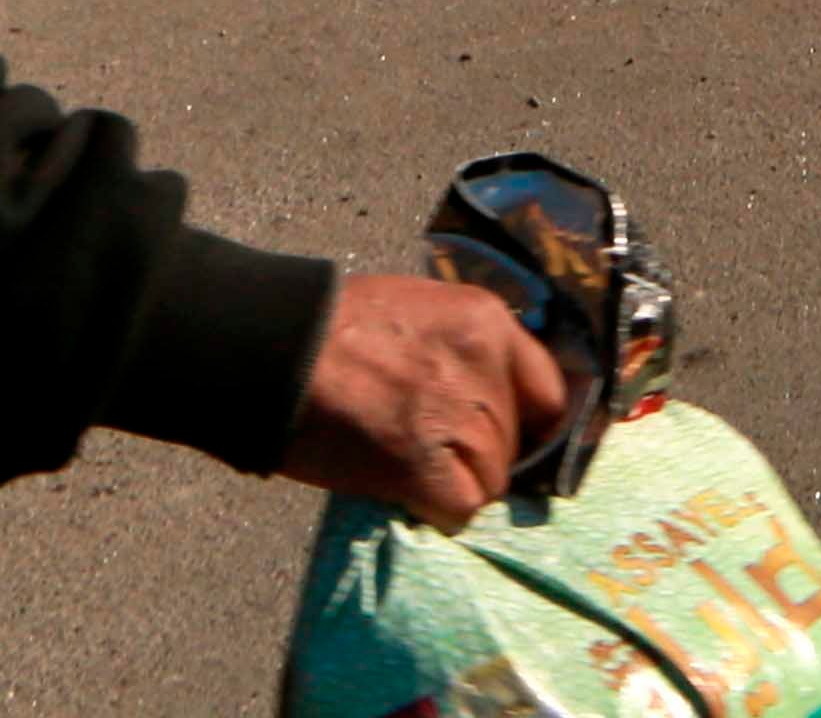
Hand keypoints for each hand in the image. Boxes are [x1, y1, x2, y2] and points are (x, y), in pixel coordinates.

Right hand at [281, 272, 565, 530]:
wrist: (271, 347)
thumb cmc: (335, 327)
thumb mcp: (423, 310)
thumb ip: (468, 348)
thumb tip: (494, 397)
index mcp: (487, 321)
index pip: (549, 390)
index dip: (530, 422)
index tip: (512, 438)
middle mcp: (483, 367)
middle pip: (517, 440)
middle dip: (486, 456)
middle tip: (441, 458)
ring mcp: (454, 417)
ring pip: (493, 480)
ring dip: (460, 485)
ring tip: (417, 473)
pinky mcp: (419, 465)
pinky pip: (461, 507)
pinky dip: (441, 511)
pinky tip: (411, 496)